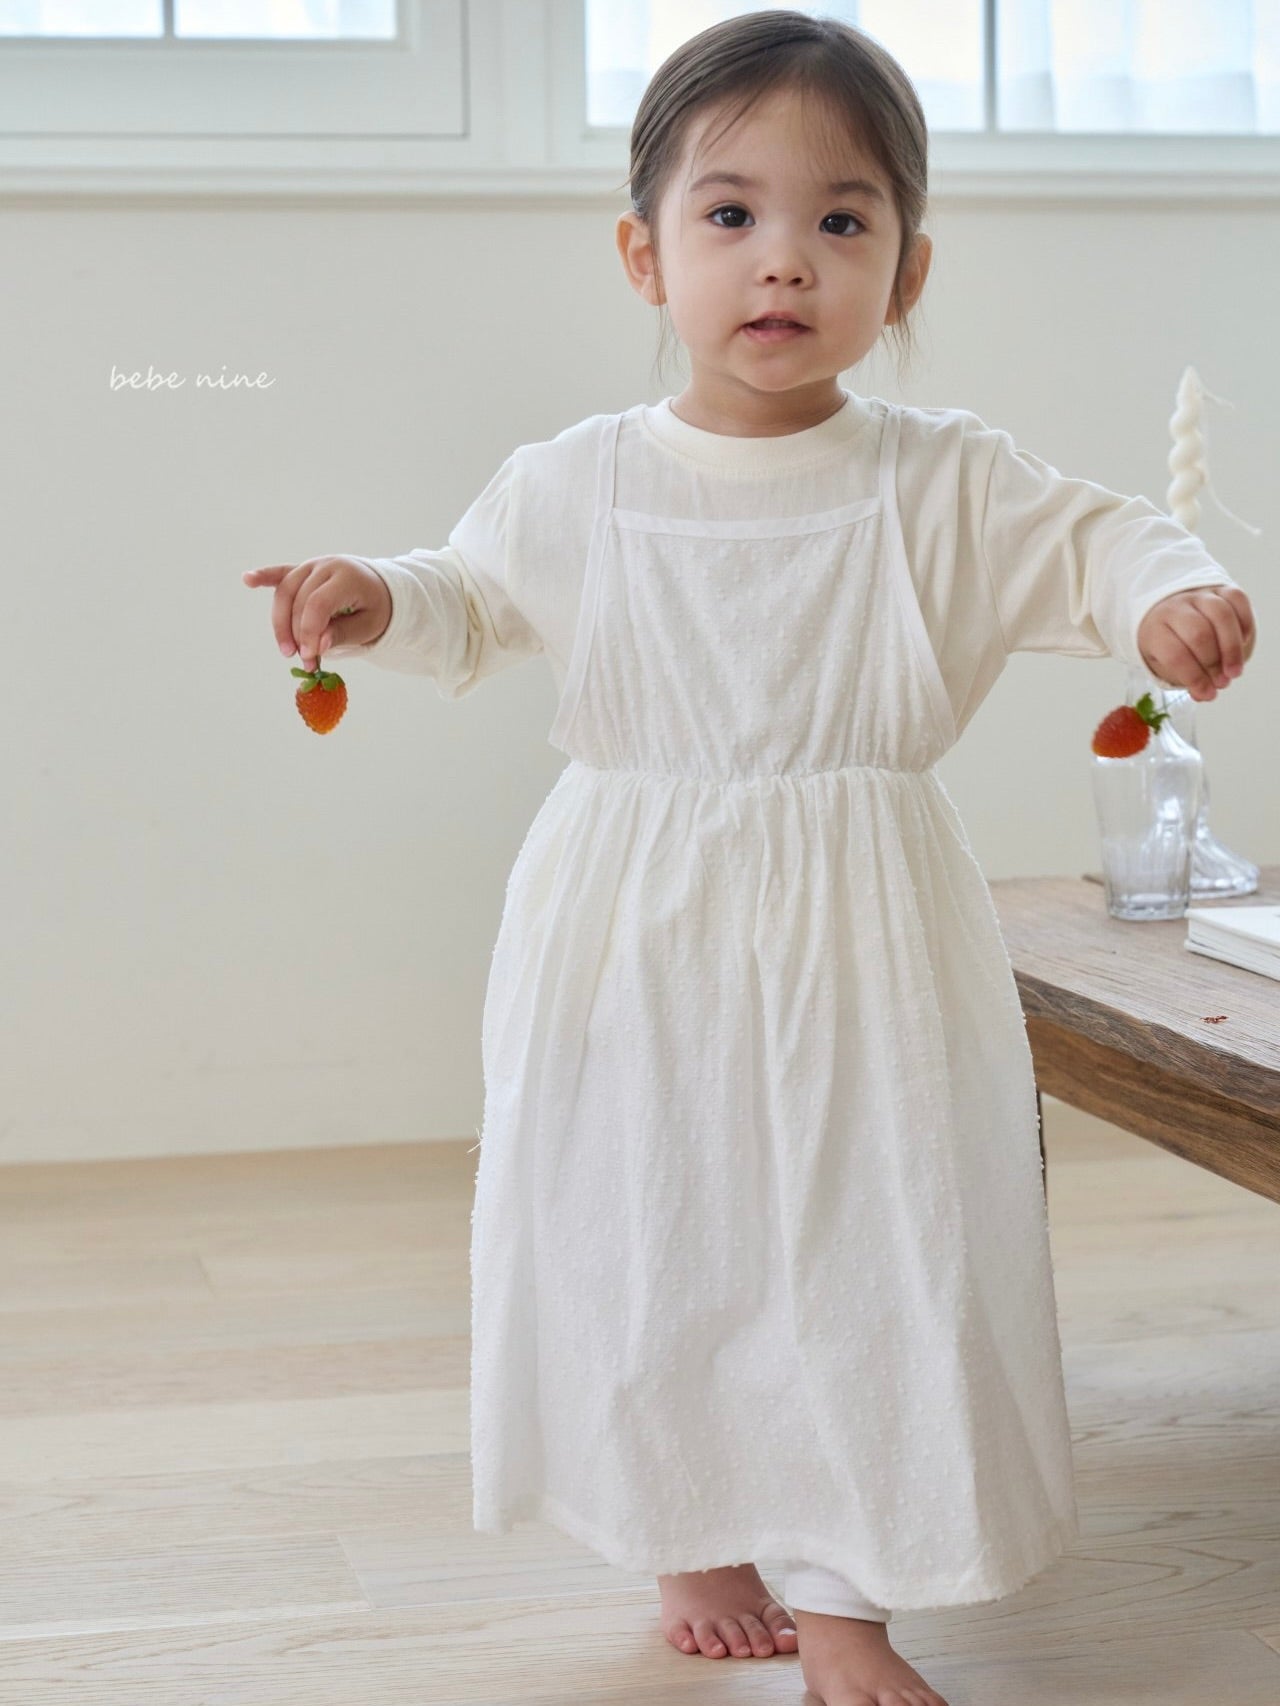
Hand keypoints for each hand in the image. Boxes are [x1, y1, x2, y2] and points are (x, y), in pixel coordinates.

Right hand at [242, 556, 391, 669]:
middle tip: (303, 662)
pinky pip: (280, 573)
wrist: (380, 587)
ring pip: (285, 592)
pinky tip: (247, 579)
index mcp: (346, 577)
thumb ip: (343, 634)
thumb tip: (316, 646)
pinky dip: (264, 577)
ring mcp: (312, 566)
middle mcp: (326, 566)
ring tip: (286, 650)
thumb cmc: (375, 609)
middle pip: (298, 599)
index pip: (318, 604)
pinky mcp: (302, 570)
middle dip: (296, 634)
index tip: (309, 657)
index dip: (309, 632)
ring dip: (280, 622)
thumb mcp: (369, 626)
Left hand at [1135, 585, 1256, 702]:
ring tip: (1235, 671)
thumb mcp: (1163, 662)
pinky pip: (1237, 601)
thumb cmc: (1167, 641)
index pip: (1175, 654)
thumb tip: (1205, 694)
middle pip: (1199, 634)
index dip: (1194, 677)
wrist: (1166, 607)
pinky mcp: (1218, 588)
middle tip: (1222, 682)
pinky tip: (1243, 643)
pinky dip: (1244, 623)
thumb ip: (1183, 678)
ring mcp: (1198, 595)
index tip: (1207, 693)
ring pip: (1221, 615)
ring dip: (1232, 648)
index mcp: (1155, 629)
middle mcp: (1175, 608)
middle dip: (1214, 663)